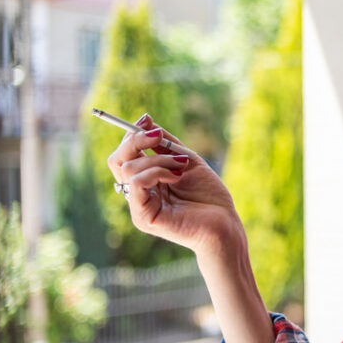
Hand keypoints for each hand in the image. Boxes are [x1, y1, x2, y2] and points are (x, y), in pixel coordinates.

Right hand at [106, 114, 242, 257]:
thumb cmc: (209, 194)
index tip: (147, 120)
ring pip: (129, 169)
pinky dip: (156, 173)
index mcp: (146, 180)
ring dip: (157, 160)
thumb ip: (165, 143)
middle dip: (135, 141)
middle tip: (157, 136)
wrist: (225, 222)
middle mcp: (138, 193)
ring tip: (181, 165)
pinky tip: (176, 177)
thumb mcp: (187, 159)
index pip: (124, 155)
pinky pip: (137, 184)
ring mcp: (138, 206)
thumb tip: (144, 120)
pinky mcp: (143, 218)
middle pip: (117, 160)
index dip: (132, 135)